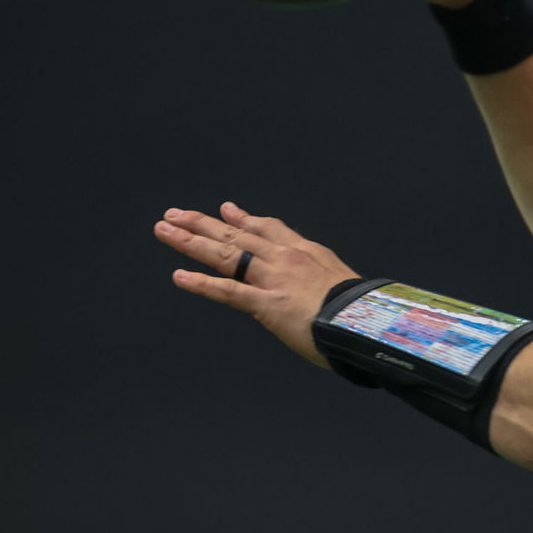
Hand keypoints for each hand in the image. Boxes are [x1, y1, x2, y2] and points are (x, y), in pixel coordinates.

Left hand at [154, 201, 359, 366]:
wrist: (368, 321)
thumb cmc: (361, 309)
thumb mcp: (341, 280)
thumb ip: (323, 275)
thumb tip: (320, 281)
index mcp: (306, 252)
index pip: (268, 229)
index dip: (243, 219)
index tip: (224, 210)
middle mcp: (285, 258)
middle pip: (237, 236)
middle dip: (202, 223)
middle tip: (174, 214)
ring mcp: (274, 279)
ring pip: (227, 255)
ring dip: (191, 241)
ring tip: (164, 230)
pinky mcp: (268, 303)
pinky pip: (229, 291)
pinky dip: (202, 283)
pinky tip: (179, 276)